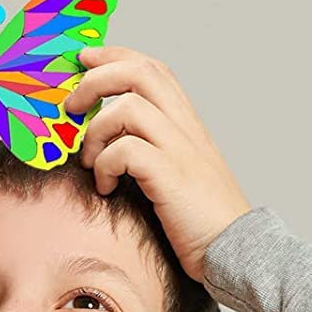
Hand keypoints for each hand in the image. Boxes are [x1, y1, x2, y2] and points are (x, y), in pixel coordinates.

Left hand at [63, 45, 251, 281]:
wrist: (238, 253)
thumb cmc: (205, 222)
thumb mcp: (183, 173)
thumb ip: (156, 148)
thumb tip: (111, 138)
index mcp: (189, 124)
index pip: (150, 68)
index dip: (112, 57)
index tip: (84, 63)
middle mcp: (186, 129)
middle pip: (137, 72)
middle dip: (94, 80)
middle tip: (72, 106)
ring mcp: (181, 151)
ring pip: (127, 107)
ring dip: (96, 131)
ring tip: (89, 161)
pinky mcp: (172, 177)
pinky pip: (126, 150)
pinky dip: (105, 165)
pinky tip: (106, 187)